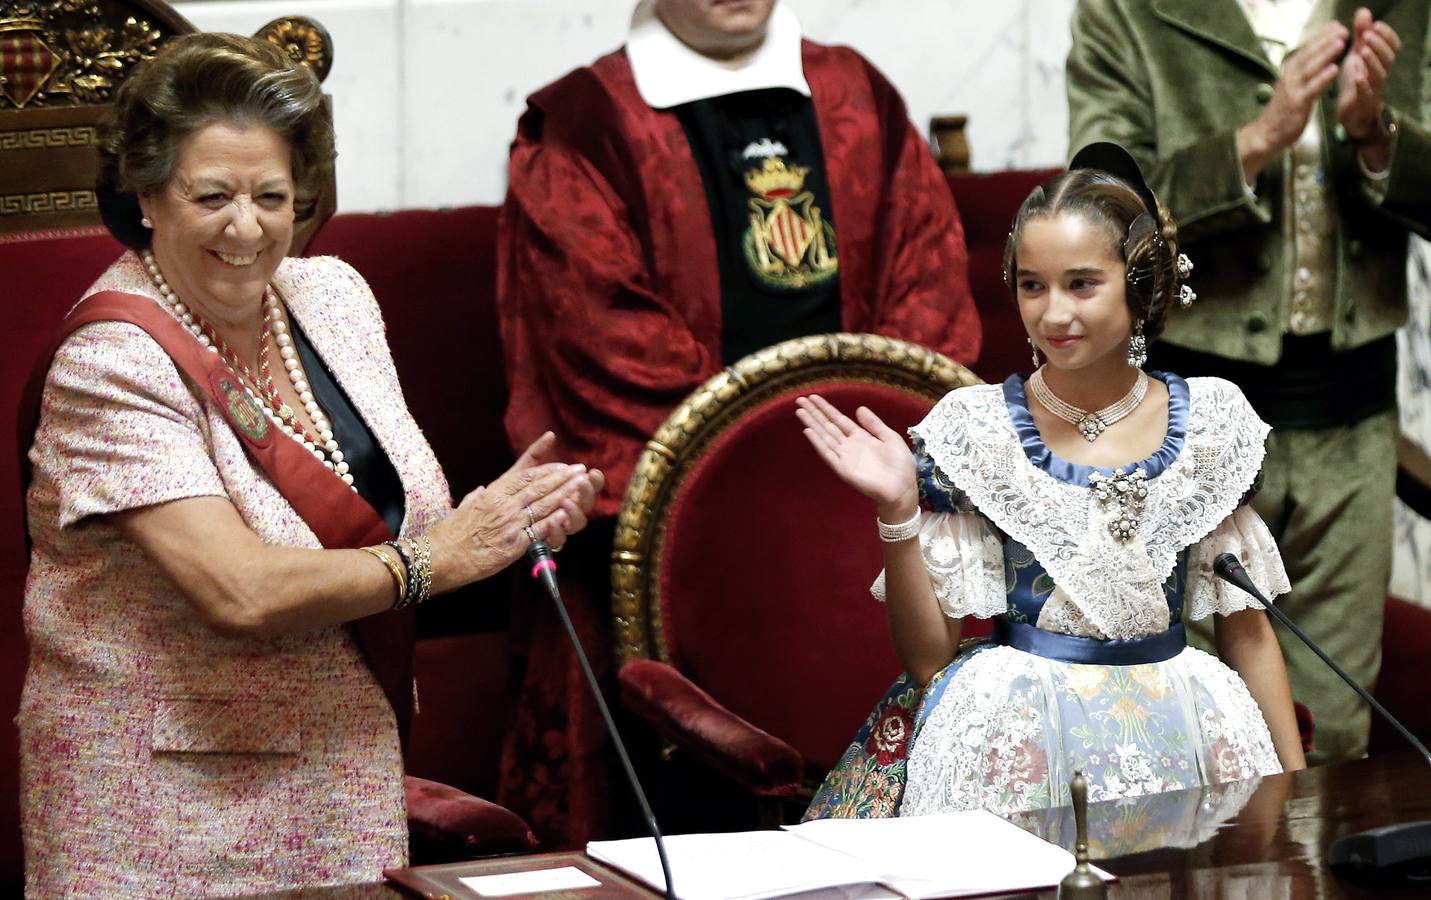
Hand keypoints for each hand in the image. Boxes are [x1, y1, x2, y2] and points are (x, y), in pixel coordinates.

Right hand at [427, 432, 603, 592]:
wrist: (438, 557)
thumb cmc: (447, 535)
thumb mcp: (461, 509)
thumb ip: (474, 498)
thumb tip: (480, 492)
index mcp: (492, 494)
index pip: (524, 476)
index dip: (547, 469)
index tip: (562, 465)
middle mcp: (502, 505)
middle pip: (539, 487)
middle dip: (563, 477)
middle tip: (580, 470)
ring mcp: (509, 524)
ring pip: (543, 505)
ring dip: (565, 494)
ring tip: (582, 485)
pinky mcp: (512, 545)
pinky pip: (537, 531)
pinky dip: (554, 521)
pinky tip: (567, 512)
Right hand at [795, 395, 917, 518]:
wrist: (902, 489)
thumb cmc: (900, 465)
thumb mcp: (890, 438)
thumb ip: (874, 424)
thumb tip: (859, 408)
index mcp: (861, 437)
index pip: (839, 420)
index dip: (826, 409)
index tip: (814, 397)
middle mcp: (849, 445)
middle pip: (828, 426)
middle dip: (814, 413)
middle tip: (800, 400)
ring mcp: (844, 457)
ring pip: (824, 436)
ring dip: (812, 423)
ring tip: (799, 411)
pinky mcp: (842, 469)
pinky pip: (828, 453)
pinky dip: (817, 442)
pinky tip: (808, 431)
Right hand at [1238, 21, 1346, 179]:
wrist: (1266, 135)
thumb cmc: (1282, 112)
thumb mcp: (1291, 87)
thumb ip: (1303, 73)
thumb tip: (1319, 57)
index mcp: (1289, 72)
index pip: (1305, 49)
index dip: (1321, 36)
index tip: (1336, 25)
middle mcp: (1289, 77)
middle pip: (1308, 54)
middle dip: (1325, 40)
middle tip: (1343, 29)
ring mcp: (1292, 91)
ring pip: (1310, 68)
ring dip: (1325, 54)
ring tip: (1340, 43)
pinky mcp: (1297, 104)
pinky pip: (1311, 89)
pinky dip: (1322, 78)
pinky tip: (1333, 69)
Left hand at [1337, 8, 1400, 169]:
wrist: (1352, 114)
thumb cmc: (1356, 81)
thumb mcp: (1357, 55)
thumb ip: (1361, 35)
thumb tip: (1364, 12)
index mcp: (1380, 62)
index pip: (1392, 46)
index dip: (1385, 35)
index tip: (1375, 24)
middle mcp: (1380, 74)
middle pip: (1387, 58)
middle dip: (1378, 45)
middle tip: (1367, 34)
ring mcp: (1372, 89)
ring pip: (1379, 75)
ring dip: (1371, 62)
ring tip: (1362, 51)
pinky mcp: (1361, 103)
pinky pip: (1365, 94)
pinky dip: (1362, 84)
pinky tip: (1357, 76)